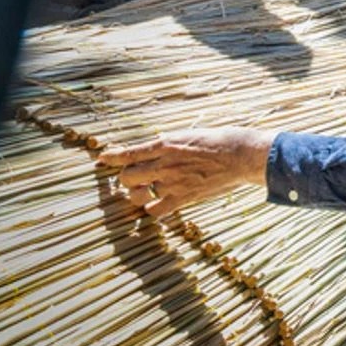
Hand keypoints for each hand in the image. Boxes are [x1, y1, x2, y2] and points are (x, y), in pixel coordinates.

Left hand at [97, 127, 276, 218]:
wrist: (242, 155)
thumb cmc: (221, 140)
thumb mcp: (191, 134)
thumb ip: (171, 145)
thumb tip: (156, 151)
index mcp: (166, 144)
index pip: (128, 153)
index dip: (112, 157)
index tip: (103, 158)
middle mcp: (164, 164)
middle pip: (127, 176)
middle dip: (126, 177)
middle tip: (134, 177)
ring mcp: (173, 183)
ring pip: (137, 194)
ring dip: (137, 193)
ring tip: (144, 190)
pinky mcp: (184, 198)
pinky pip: (156, 210)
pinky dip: (152, 208)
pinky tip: (157, 204)